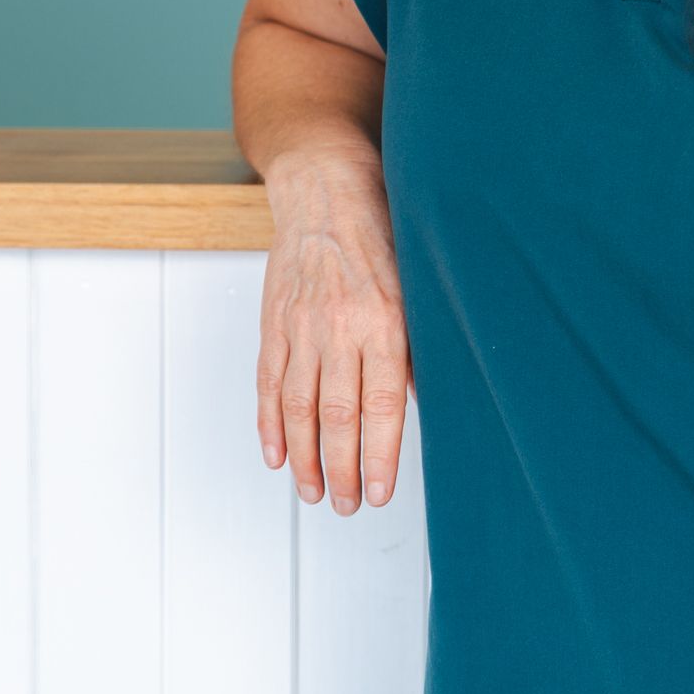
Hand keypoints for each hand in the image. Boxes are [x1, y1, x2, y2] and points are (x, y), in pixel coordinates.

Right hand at [255, 155, 413, 512]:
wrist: (324, 186)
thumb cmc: (379, 230)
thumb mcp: (415, 282)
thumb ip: (419, 343)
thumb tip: (424, 399)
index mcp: (385, 319)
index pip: (384, 403)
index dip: (381, 455)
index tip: (380, 493)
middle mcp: (341, 326)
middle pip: (338, 416)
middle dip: (342, 470)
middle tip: (347, 506)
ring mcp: (302, 325)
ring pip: (299, 408)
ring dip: (304, 458)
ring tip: (313, 493)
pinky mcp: (274, 321)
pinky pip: (269, 383)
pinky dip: (270, 424)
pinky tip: (277, 454)